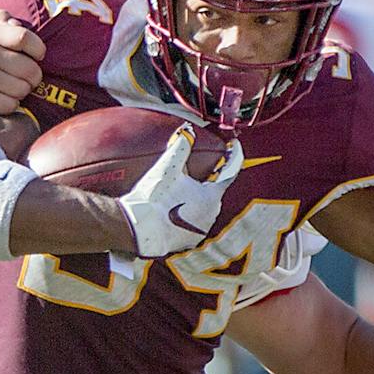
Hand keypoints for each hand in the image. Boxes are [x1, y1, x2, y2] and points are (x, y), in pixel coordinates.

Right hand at [0, 11, 46, 117]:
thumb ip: (5, 20)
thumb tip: (19, 26)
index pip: (25, 38)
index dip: (38, 49)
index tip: (37, 55)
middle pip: (31, 69)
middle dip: (32, 75)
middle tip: (21, 74)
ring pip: (24, 89)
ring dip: (21, 90)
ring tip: (9, 84)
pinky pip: (13, 105)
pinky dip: (11, 103)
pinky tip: (0, 97)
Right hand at [118, 126, 243, 256]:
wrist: (139, 227)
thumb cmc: (155, 197)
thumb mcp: (168, 167)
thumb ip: (181, 147)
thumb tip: (187, 131)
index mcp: (211, 196)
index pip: (228, 175)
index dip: (232, 160)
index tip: (234, 149)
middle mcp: (211, 215)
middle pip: (213, 193)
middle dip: (205, 184)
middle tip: (191, 177)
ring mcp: (201, 230)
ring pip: (203, 210)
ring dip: (195, 202)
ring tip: (178, 195)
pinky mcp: (190, 241)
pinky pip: (193, 225)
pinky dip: (186, 217)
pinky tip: (173, 212)